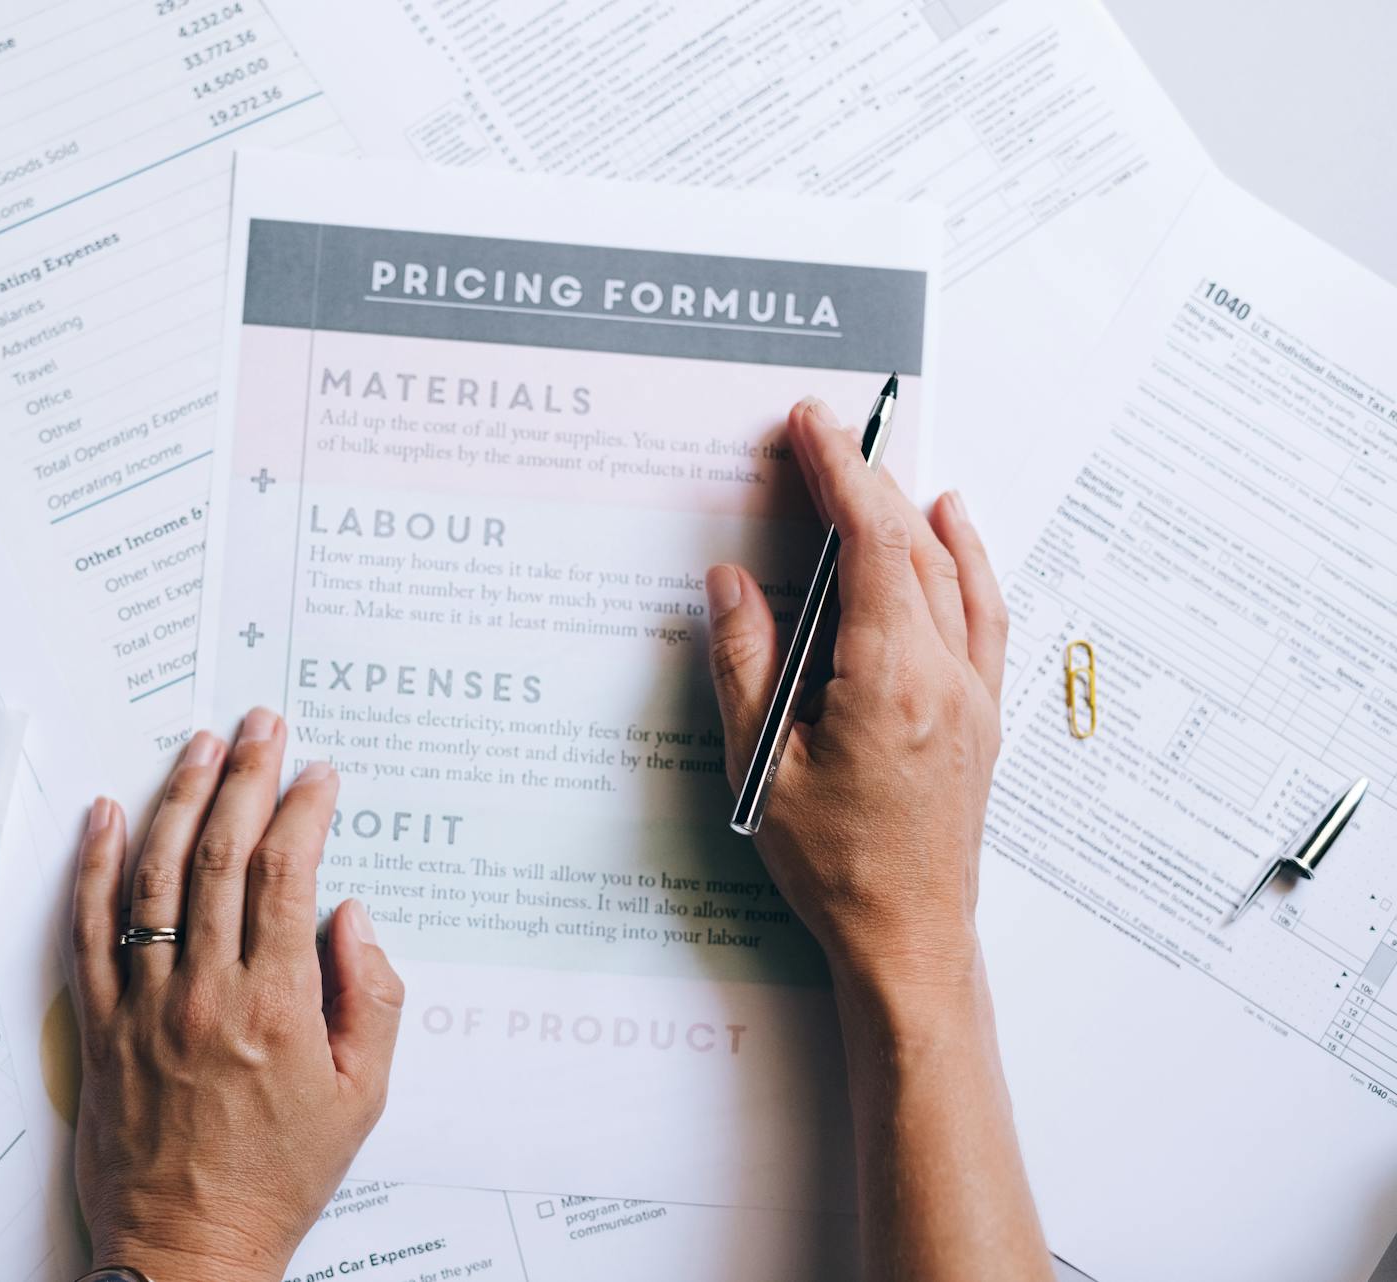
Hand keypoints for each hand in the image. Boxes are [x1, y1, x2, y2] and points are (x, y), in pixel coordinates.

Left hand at [68, 709, 404, 1281]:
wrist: (188, 1249)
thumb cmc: (279, 1177)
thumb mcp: (363, 1097)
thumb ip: (373, 998)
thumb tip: (351, 916)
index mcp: (277, 1007)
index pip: (288, 876)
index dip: (305, 811)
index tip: (320, 774)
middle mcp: (205, 992)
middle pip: (219, 855)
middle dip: (246, 776)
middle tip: (262, 724)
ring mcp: (142, 1005)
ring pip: (153, 876)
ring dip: (177, 798)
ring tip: (200, 744)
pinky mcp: (98, 1025)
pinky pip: (86, 929)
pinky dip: (93, 864)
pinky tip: (107, 811)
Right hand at [705, 396, 1008, 998]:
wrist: (910, 939)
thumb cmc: (835, 867)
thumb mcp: (762, 769)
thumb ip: (747, 665)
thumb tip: (733, 582)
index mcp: (892, 682)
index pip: (873, 546)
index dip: (842, 475)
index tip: (812, 427)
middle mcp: (947, 677)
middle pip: (914, 547)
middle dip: (867, 480)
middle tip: (821, 435)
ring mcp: (975, 695)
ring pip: (953, 574)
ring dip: (912, 512)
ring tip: (874, 466)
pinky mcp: (983, 715)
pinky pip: (984, 613)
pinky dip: (968, 560)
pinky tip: (954, 532)